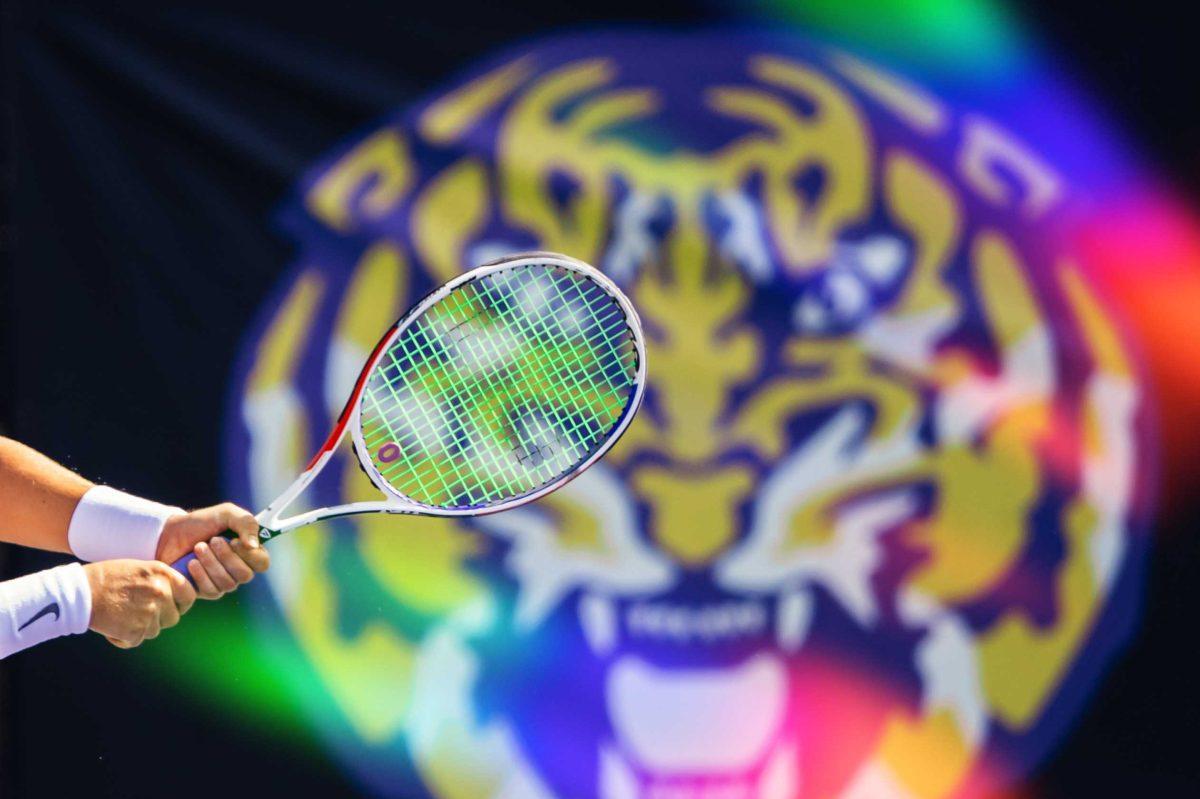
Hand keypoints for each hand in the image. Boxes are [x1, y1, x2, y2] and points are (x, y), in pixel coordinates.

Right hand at [84, 560, 195, 648]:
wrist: (80, 592)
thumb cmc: (107, 577)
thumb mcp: (139, 568)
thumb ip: (160, 580)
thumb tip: (175, 595)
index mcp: (163, 574)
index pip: (189, 595)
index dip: (182, 604)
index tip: (174, 608)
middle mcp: (161, 592)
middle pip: (173, 618)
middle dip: (159, 619)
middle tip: (139, 614)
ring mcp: (149, 612)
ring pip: (155, 630)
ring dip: (141, 628)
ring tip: (122, 616)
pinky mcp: (136, 630)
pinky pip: (137, 640)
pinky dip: (125, 638)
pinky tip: (113, 626)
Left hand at [155, 503, 269, 599]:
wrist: (170, 534)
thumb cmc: (201, 523)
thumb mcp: (226, 513)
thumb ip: (246, 523)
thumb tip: (254, 545)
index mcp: (248, 552)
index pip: (262, 563)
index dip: (251, 555)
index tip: (235, 541)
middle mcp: (239, 569)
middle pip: (245, 575)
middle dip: (227, 557)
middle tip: (212, 541)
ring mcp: (224, 582)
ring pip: (228, 583)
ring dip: (211, 563)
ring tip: (198, 547)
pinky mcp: (207, 591)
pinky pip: (212, 590)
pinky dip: (201, 575)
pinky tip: (191, 563)